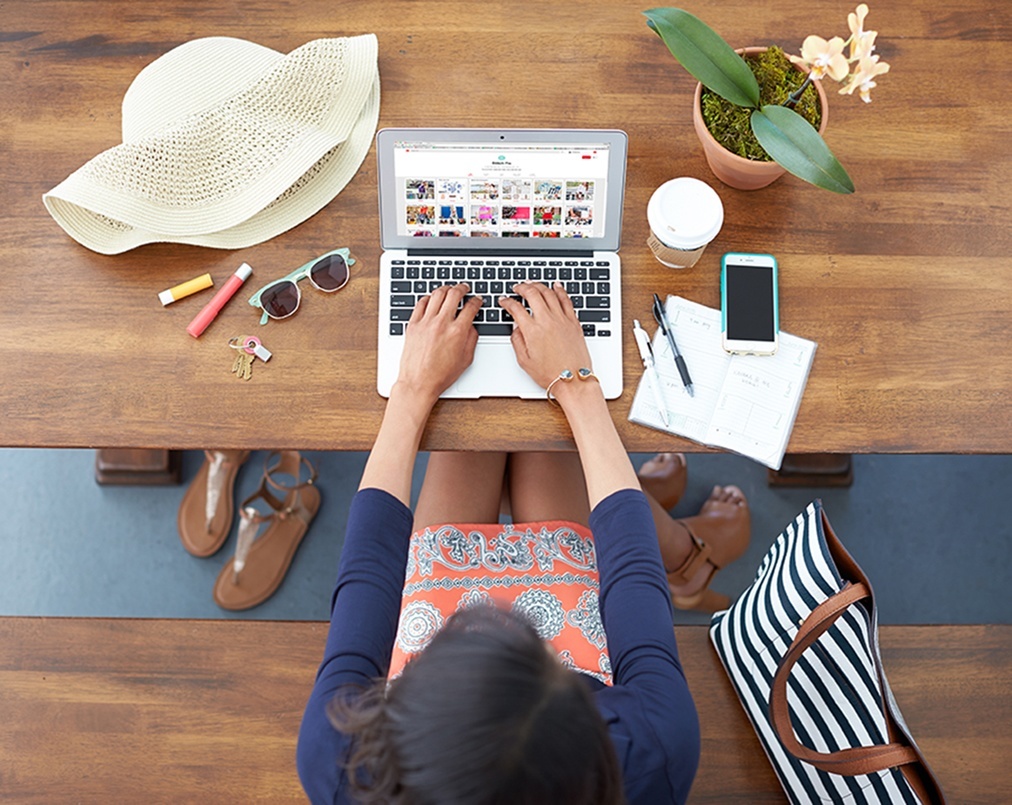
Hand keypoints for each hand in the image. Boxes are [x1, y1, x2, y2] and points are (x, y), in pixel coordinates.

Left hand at [395, 283, 481, 404]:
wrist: (418, 382)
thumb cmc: (441, 375)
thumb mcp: (466, 359)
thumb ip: (472, 339)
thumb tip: (472, 326)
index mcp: (457, 332)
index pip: (471, 307)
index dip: (477, 300)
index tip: (477, 300)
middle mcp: (442, 323)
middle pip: (454, 294)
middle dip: (462, 288)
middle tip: (464, 287)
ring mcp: (426, 322)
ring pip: (437, 294)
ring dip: (446, 289)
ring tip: (449, 289)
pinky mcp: (413, 324)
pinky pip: (420, 303)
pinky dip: (428, 298)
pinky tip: (431, 299)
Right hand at [498, 282, 592, 388]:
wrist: (572, 379)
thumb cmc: (550, 373)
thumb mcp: (524, 361)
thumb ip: (517, 340)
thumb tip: (516, 328)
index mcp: (532, 331)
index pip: (516, 308)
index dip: (507, 302)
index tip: (504, 301)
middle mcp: (547, 321)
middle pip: (533, 294)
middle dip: (522, 287)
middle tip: (517, 287)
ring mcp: (562, 320)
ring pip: (549, 293)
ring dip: (539, 285)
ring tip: (532, 284)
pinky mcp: (573, 322)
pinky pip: (566, 300)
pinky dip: (560, 290)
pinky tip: (556, 286)